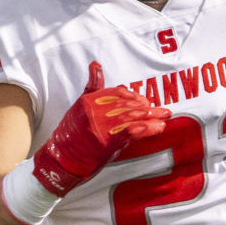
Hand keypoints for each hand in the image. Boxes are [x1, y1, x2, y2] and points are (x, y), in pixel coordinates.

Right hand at [32, 61, 170, 195]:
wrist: (61, 160)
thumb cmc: (72, 134)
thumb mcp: (79, 106)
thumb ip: (93, 87)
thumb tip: (95, 65)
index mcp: (89, 100)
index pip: (117, 92)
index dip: (134, 96)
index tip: (145, 101)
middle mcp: (95, 111)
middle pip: (128, 104)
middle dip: (147, 107)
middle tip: (161, 110)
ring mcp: (101, 126)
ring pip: (133, 116)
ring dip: (153, 117)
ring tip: (164, 117)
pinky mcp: (108, 141)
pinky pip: (133, 130)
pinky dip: (149, 128)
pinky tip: (159, 127)